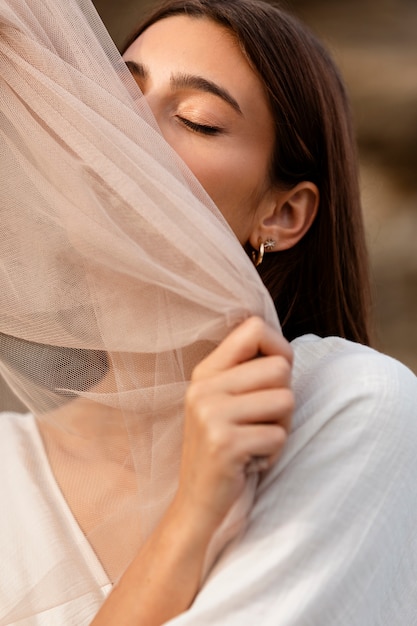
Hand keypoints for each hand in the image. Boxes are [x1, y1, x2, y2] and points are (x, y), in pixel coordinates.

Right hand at [174, 316, 293, 532]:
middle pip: (280, 368)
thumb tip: (285, 352)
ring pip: (285, 400)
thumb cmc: (224, 448)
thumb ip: (248, 373)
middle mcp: (204, 388)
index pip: (254, 328)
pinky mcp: (225, 443)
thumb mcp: (225, 402)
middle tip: (262, 423)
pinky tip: (250, 461)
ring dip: (281, 428)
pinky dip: (273, 453)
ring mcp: (211, 415)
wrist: (196, 502)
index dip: (280, 348)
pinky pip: (278, 436)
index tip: (277, 376)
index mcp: (206, 372)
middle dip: (283, 399)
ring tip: (255, 441)